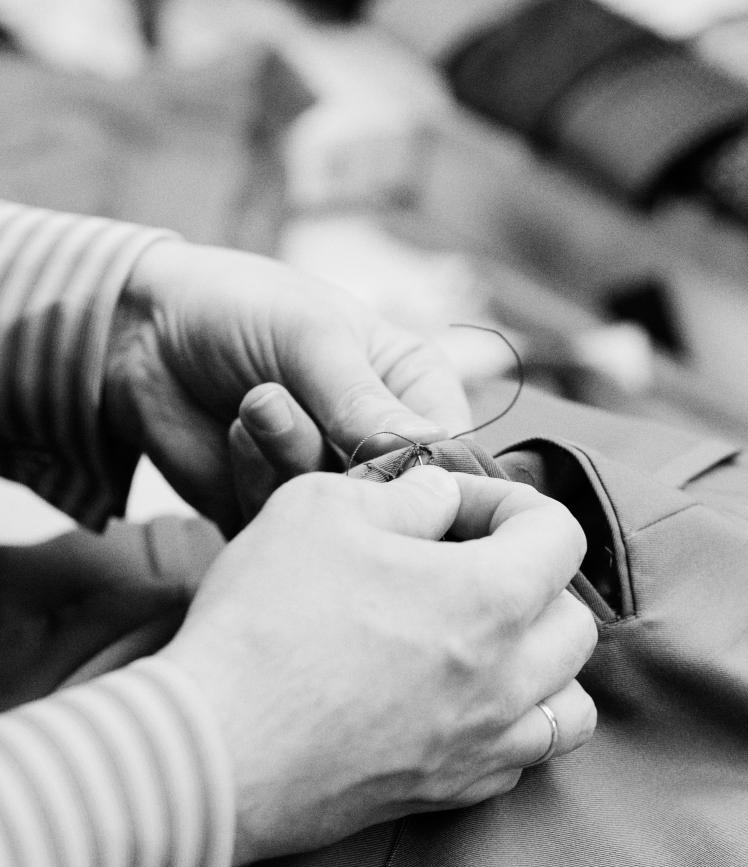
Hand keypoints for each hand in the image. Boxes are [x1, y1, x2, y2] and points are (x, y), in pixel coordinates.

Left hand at [105, 240, 470, 532]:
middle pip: (397, 498)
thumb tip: (426, 454)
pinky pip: (287, 527)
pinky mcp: (280, 513)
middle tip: (280, 404)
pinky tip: (236, 432)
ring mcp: (330, 482)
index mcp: (413, 389)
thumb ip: (363, 398)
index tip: (379, 462)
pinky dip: (255, 481)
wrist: (144, 333)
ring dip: (287, 461)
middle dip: (341, 464)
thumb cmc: (241, 309)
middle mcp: (381, 443)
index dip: (428, 474)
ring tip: (256, 402)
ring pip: (339, 517)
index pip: (453, 455)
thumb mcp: (311, 335)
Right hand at [162, 466, 596, 866]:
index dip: (508, 502)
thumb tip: (440, 498)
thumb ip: (405, 493)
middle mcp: (507, 680)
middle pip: (576, 620)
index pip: (561, 533)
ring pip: (569, 705)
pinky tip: (455, 702)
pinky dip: (508, 724)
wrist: (211, 748)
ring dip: (543, 662)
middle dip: (532, 578)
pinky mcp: (445, 793)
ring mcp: (481, 746)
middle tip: (463, 567)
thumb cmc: (264, 619)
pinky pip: (518, 760)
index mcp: (492, 598)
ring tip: (484, 641)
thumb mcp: (322, 507)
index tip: (451, 507)